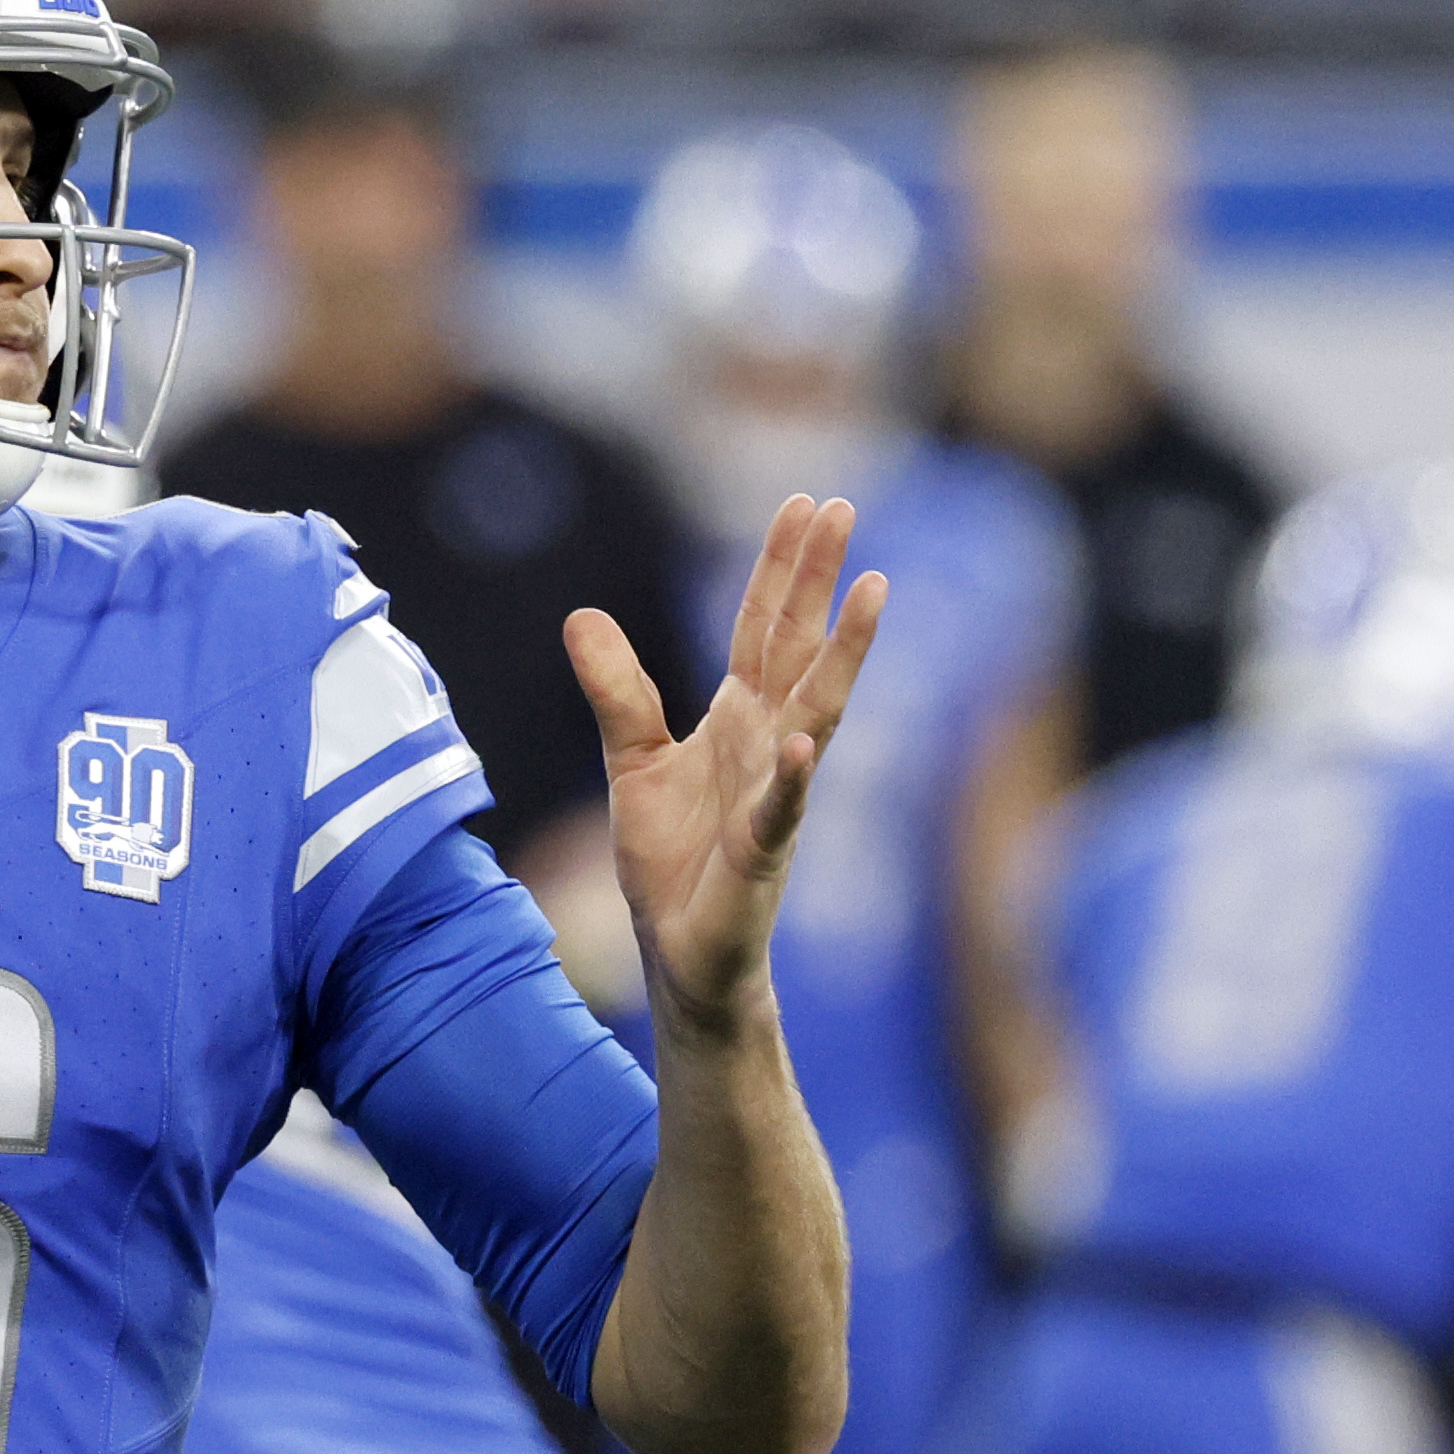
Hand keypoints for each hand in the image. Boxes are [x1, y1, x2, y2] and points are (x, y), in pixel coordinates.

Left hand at [568, 496, 885, 1036]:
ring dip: (843, 654)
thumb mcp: (631, 759)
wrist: (681, 949)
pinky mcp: (763, 851)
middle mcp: (768, 743)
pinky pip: (782, 806)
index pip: (763, 627)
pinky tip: (801, 743)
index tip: (803, 504)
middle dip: (817, 579)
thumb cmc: (671, 858)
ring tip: (872, 592)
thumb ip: (616, 690)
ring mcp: (775, 792)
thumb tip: (581, 616)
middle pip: (797, 646)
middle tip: (842, 507)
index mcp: (738, 717)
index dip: (780, 567)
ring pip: (816, 711)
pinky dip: (792, 775)